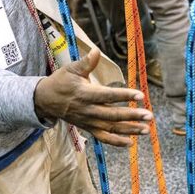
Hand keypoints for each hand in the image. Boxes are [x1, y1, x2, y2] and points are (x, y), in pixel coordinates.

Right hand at [33, 49, 151, 146]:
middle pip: (113, 115)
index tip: (140, 95)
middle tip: (149, 115)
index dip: (124, 95)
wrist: (46, 100)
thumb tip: (96, 51)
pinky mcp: (88, 128)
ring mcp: (88, 121)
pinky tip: (131, 142)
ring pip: (111, 128)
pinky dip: (116, 141)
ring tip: (146, 129)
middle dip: (132, 116)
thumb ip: (86, 62)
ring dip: (129, 130)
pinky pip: (103, 137)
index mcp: (84, 93)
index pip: (107, 96)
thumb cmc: (61, 81)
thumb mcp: (71, 69)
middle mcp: (88, 110)